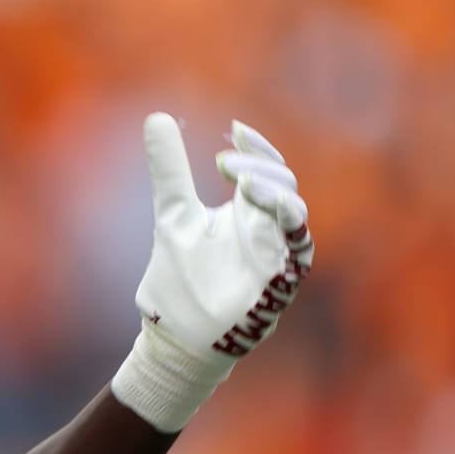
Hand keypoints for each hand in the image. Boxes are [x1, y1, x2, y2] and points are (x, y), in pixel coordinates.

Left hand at [110, 113, 314, 431]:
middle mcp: (265, 228)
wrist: (179, 336)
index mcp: (244, 211)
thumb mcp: (173, 214)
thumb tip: (156, 117)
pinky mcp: (279, 280)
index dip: (257, 147)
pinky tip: (269, 205)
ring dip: (274, 190)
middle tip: (224, 162)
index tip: (236, 129)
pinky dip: (287, 223)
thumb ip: (170, 170)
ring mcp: (275, 253)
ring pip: (295, 210)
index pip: (263, 168)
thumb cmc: (179, 280)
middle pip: (283, 183)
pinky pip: (298, 246)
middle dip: (260, 165)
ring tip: (243, 183)